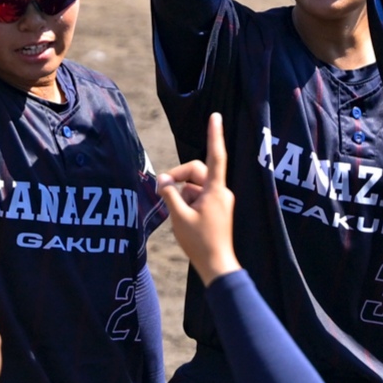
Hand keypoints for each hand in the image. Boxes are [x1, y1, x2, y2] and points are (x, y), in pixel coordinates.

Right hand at [158, 113, 240, 282]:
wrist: (217, 265)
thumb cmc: (199, 242)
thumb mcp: (179, 217)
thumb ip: (170, 195)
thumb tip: (164, 181)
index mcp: (216, 190)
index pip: (216, 156)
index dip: (214, 135)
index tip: (215, 116)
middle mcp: (220, 192)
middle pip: (197, 171)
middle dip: (179, 176)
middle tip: (162, 187)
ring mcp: (219, 201)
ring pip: (195, 185)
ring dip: (182, 193)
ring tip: (176, 213)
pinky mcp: (217, 209)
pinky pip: (199, 196)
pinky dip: (187, 201)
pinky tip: (182, 218)